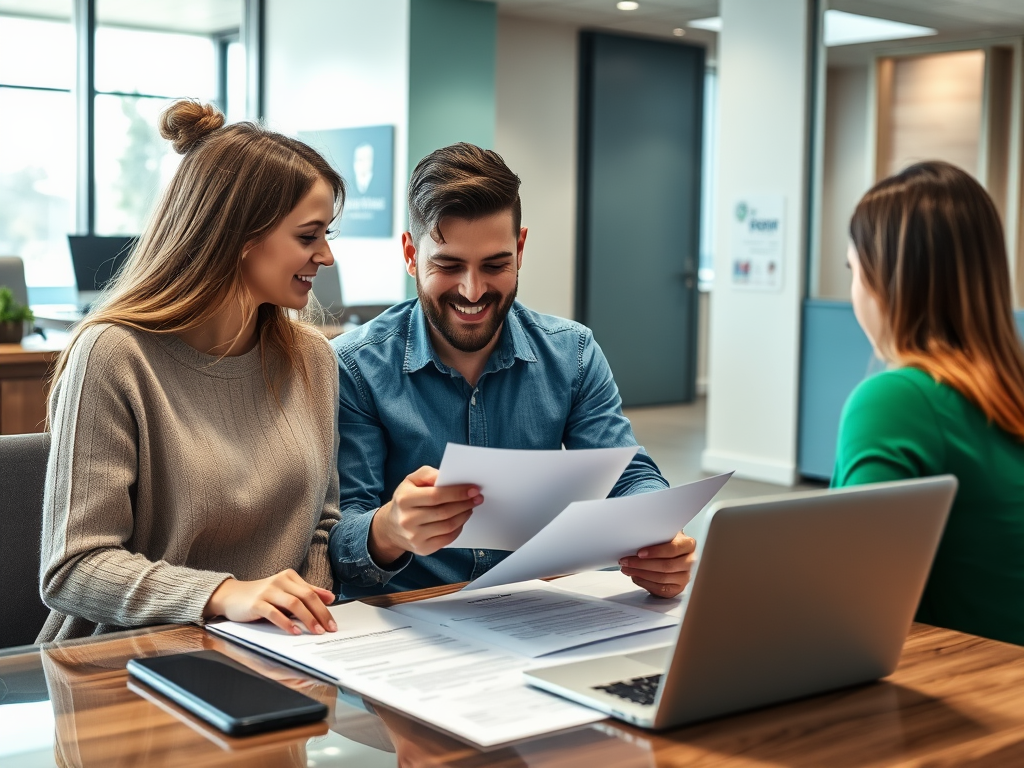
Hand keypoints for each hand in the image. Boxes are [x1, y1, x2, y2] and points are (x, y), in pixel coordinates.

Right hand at [204, 569, 336, 635]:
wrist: (230, 596)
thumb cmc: (261, 596)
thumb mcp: (285, 591)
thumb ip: (306, 592)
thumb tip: (330, 597)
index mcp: (289, 577)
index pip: (312, 593)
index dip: (325, 608)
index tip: (333, 623)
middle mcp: (280, 581)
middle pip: (306, 597)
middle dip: (320, 614)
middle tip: (329, 629)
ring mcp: (268, 591)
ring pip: (293, 604)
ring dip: (308, 619)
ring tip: (316, 631)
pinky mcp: (256, 603)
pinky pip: (274, 613)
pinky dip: (286, 623)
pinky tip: (295, 632)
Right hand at [368, 466, 483, 564]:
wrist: (391, 527)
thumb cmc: (406, 499)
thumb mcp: (411, 481)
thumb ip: (428, 474)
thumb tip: (447, 478)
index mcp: (404, 499)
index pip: (436, 495)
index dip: (457, 492)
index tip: (473, 489)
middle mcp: (407, 519)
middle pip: (444, 512)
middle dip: (465, 503)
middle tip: (477, 498)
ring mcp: (414, 536)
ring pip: (448, 526)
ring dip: (464, 515)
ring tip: (470, 507)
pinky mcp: (422, 548)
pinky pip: (447, 539)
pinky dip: (458, 528)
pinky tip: (461, 519)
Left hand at [619, 532, 695, 598]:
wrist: (672, 556)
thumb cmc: (666, 544)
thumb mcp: (665, 536)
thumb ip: (656, 536)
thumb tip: (634, 538)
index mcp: (688, 544)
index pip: (673, 549)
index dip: (655, 552)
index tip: (639, 553)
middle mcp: (690, 561)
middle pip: (666, 565)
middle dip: (642, 564)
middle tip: (626, 561)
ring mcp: (686, 576)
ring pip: (662, 578)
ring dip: (640, 573)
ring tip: (627, 568)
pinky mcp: (678, 588)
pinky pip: (660, 588)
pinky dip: (645, 583)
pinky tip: (635, 576)